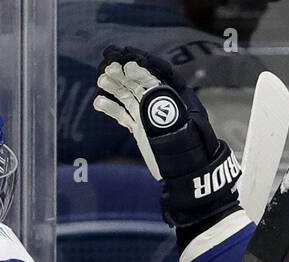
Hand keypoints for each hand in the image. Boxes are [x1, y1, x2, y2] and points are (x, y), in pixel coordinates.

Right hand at [93, 46, 239, 226]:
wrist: (187, 174)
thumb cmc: (189, 149)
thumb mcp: (180, 124)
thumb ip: (163, 105)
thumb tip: (147, 91)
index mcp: (175, 98)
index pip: (157, 75)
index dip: (142, 66)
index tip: (127, 59)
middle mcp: (160, 104)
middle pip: (139, 83)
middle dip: (124, 73)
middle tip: (108, 66)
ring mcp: (149, 117)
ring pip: (129, 97)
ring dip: (114, 87)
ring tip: (100, 80)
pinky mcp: (141, 130)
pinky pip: (124, 115)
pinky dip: (111, 108)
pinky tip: (99, 102)